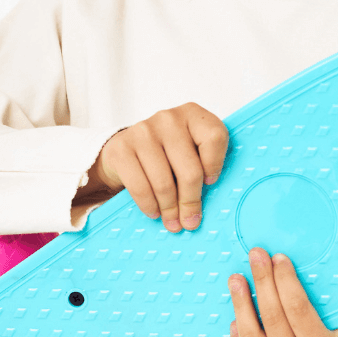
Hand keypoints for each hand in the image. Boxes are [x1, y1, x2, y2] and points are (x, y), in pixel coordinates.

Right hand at [94, 102, 227, 231]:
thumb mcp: (188, 149)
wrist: (126, 147)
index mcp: (192, 115)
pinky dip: (149, 205)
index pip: (215, 137)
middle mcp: (169, 119)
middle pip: (190, 170)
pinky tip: (154, 212)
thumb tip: (200, 210)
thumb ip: (201, 166)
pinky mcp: (122, 148)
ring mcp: (143, 131)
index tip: (210, 182)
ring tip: (172, 221)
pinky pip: (140, 187)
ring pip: (165, 183)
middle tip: (190, 221)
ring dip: (170, 209)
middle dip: (191, 202)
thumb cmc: (166, 153)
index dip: (215, 164)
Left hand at [227, 247, 337, 336]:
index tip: (278, 258)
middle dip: (262, 281)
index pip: (297, 308)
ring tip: (237, 280)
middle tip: (256, 257)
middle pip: (271, 318)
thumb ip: (327, 295)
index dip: (285, 280)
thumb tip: (302, 260)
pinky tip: (236, 319)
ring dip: (241, 304)